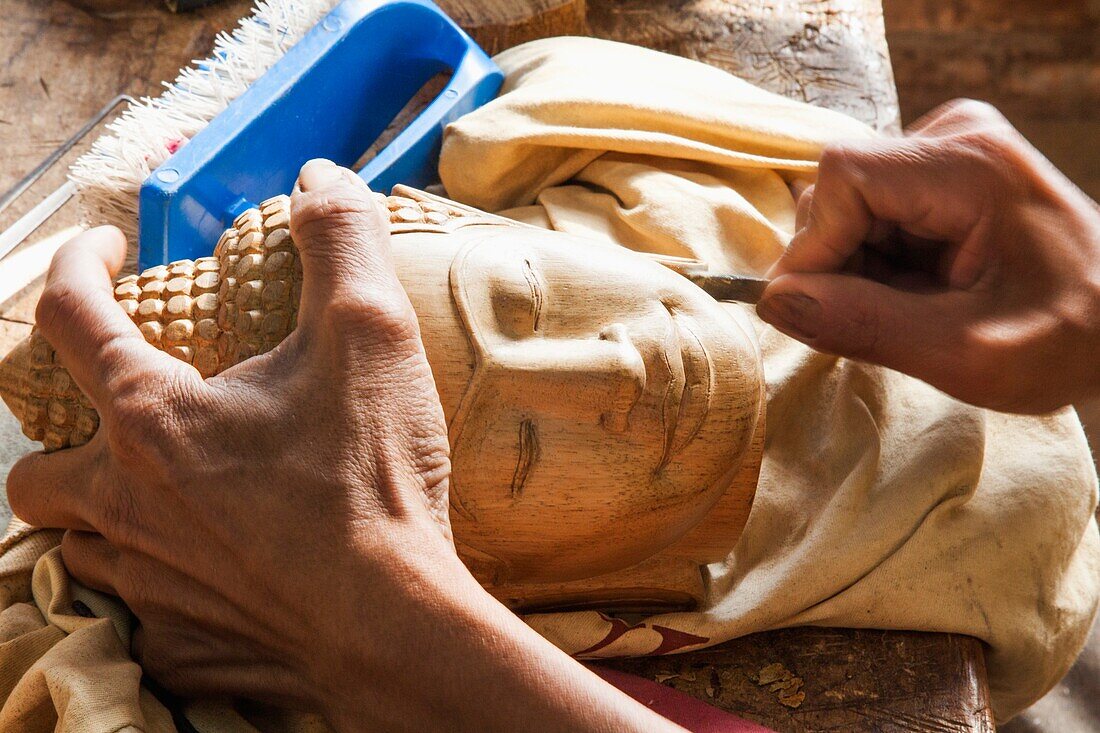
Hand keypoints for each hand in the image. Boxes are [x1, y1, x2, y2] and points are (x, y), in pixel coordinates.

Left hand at [7, 161, 677, 731]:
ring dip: (101, 510)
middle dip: (57, 430)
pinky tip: (210, 571)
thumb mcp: (369, 332)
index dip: (77, 264)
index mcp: (150, 418)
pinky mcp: (180, 645)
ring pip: (75, 543)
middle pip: (34, 464)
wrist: (394, 625)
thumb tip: (320, 180)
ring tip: (162, 494)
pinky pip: (136, 611)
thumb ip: (340, 239)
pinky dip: (156, 581)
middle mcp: (125, 504)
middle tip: (124, 415)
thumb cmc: (370, 479)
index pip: (69, 318)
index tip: (106, 250)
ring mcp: (147, 582)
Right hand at [758, 100, 1099, 412]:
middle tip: (889, 323)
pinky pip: (866, 215)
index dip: (815, 250)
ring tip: (914, 310)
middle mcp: (955, 137)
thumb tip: (775, 303)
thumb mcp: (967, 352)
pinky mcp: (937, 171)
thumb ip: (867, 325)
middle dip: (840, 268)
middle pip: (838, 194)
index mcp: (971, 167)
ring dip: (857, 271)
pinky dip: (874, 264)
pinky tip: (916, 293)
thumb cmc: (1067, 339)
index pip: (843, 180)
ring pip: (844, 209)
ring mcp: (946, 149)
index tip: (822, 314)